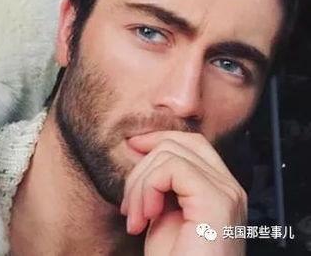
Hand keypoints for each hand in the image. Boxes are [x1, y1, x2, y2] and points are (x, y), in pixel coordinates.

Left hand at [120, 131, 246, 255]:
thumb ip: (158, 180)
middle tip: (129, 203)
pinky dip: (148, 188)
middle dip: (142, 164)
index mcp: (219, 187)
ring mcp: (226, 192)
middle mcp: (229, 186)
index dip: (157, 139)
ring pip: (169, 153)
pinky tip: (145, 217)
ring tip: (135, 217)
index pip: (190, 142)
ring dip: (139, 184)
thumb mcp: (162, 210)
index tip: (130, 149)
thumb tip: (138, 147)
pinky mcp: (217, 201)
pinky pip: (172, 168)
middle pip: (179, 142)